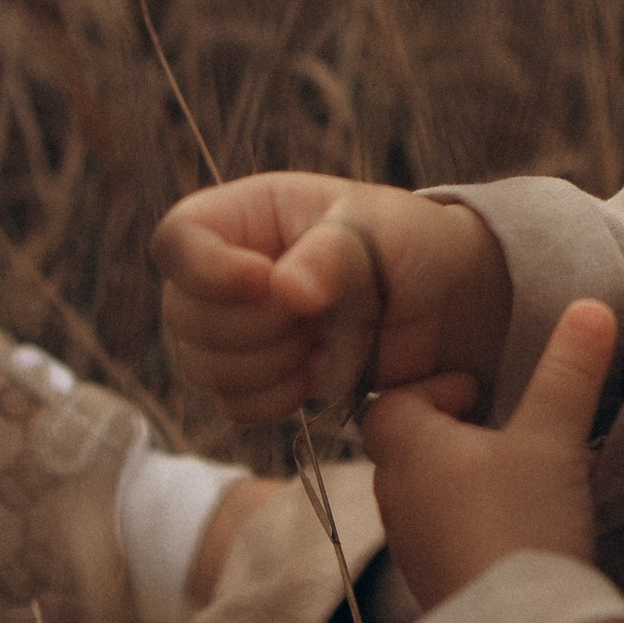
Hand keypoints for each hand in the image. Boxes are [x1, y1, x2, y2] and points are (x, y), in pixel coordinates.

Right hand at [151, 174, 511, 424]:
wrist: (446, 305)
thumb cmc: (410, 245)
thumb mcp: (382, 231)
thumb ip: (332, 256)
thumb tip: (285, 291)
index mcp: (245, 216)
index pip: (177, 240)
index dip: (208, 271)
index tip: (267, 283)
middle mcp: (225, 272)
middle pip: (184, 317)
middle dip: (260, 327)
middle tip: (323, 313)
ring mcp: (235, 330)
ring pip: (204, 369)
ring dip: (273, 366)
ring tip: (328, 340)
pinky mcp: (256, 380)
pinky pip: (236, 406)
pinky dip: (281, 399)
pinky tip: (322, 373)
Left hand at [361, 299, 617, 610]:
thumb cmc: (520, 524)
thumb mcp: (553, 438)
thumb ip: (569, 372)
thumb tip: (589, 306)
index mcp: (408, 450)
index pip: (388, 402)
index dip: (431, 387)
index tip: (480, 392)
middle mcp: (398, 498)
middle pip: (411, 447)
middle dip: (458, 431)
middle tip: (509, 429)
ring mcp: (415, 547)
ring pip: (434, 493)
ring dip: (475, 478)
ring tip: (531, 476)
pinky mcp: (440, 584)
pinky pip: (452, 535)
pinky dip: (484, 520)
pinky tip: (533, 525)